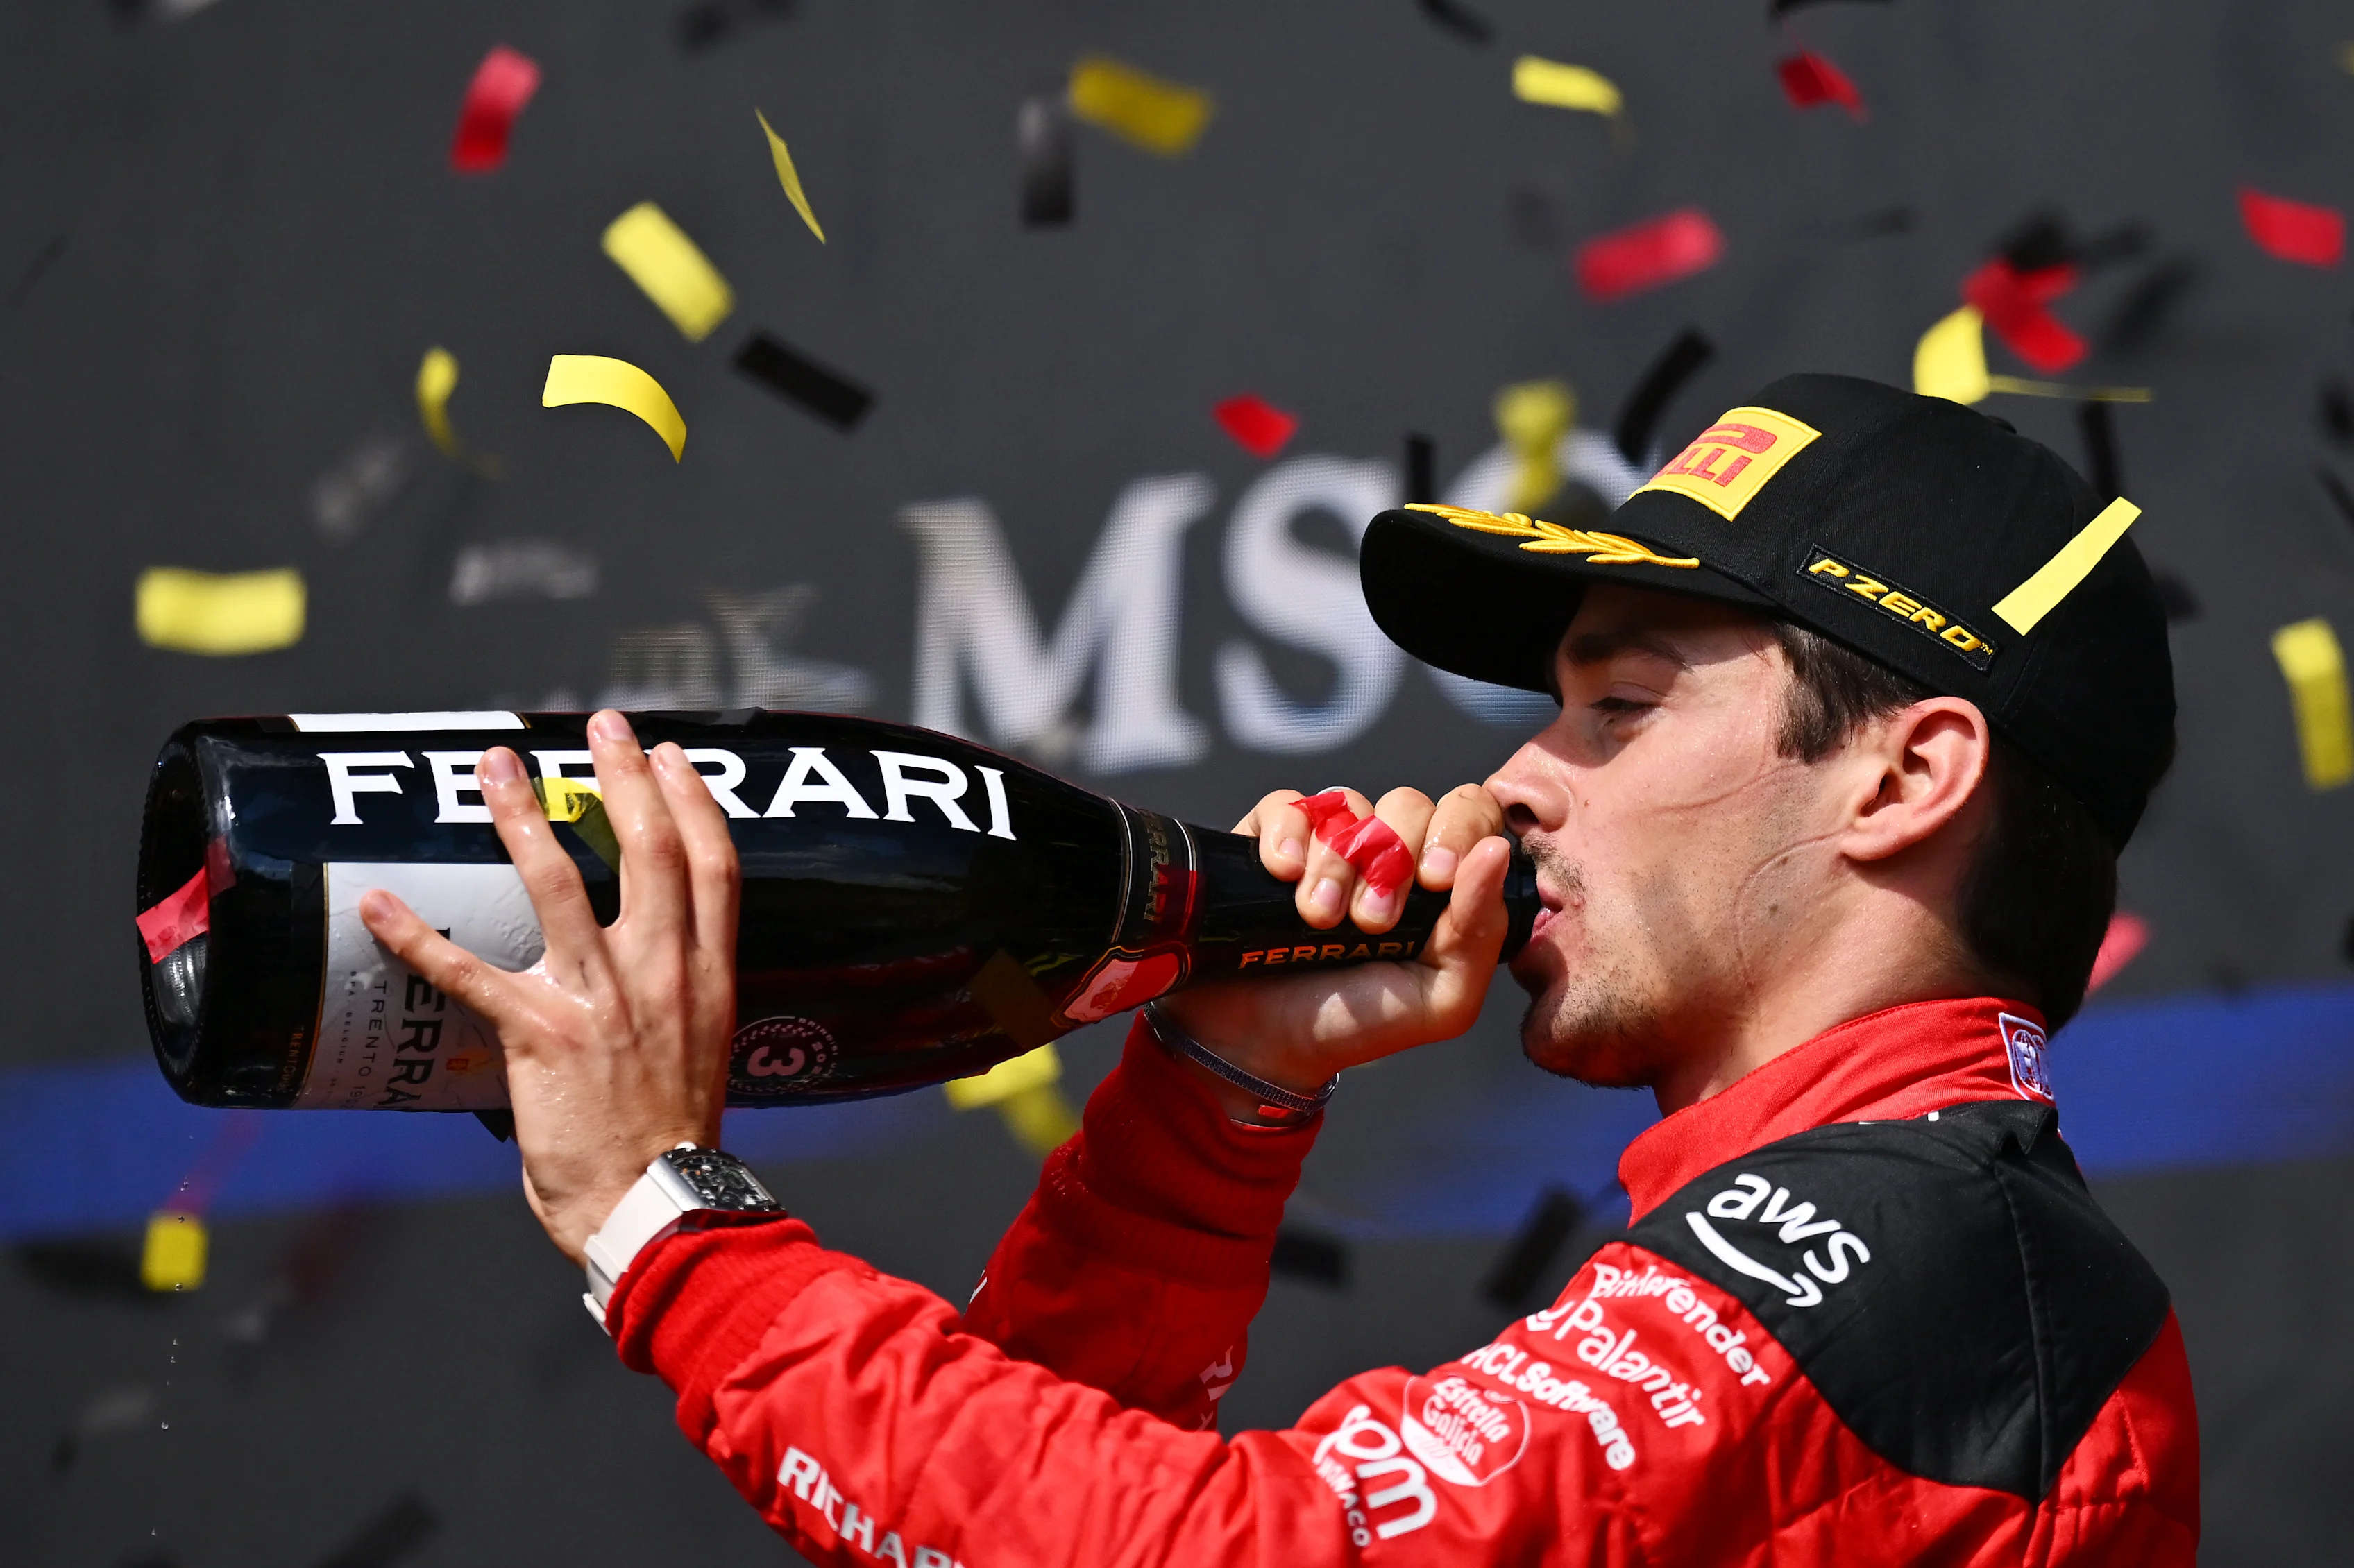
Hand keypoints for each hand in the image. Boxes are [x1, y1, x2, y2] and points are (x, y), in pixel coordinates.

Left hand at [357, 711, 740, 1263]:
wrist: (659, 1208)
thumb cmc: (673, 1147)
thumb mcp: (703, 1058)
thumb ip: (677, 1010)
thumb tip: (642, 993)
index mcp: (710, 980)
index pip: (715, 867)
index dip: (695, 802)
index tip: (674, 758)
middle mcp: (663, 975)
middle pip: (651, 851)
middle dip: (625, 778)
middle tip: (605, 726)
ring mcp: (603, 1000)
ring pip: (562, 884)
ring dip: (524, 817)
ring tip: (498, 766)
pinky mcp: (542, 1035)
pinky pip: (469, 973)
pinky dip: (417, 937)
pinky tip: (380, 905)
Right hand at [1154, 784, 1510, 1113]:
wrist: (1268, 1046)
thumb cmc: (1362, 1023)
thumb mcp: (1441, 997)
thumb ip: (1480, 929)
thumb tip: (1495, 851)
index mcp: (1441, 882)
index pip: (1469, 812)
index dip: (1455, 831)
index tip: (1434, 880)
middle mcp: (1389, 852)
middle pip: (1407, 804)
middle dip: (1391, 859)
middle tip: (1369, 921)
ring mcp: (1330, 843)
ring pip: (1347, 804)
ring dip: (1336, 861)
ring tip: (1318, 918)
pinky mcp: (1274, 842)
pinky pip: (1287, 805)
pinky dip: (1287, 833)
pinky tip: (1282, 874)